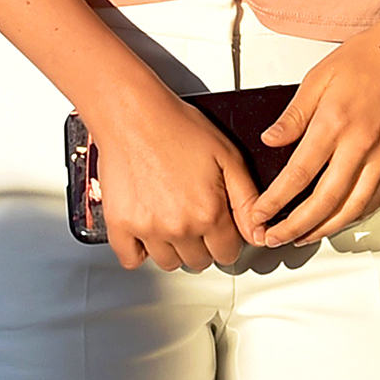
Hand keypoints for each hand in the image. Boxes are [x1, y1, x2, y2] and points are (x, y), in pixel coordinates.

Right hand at [81, 83, 257, 273]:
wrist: (135, 116)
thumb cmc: (179, 128)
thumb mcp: (228, 156)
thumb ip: (247, 199)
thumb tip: (259, 234)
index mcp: (208, 212)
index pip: (228, 254)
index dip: (228, 238)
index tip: (221, 224)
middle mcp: (178, 228)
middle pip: (199, 261)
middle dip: (203, 242)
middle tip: (195, 213)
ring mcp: (147, 230)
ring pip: (169, 263)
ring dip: (174, 247)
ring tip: (172, 216)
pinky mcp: (120, 226)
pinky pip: (132, 260)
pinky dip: (140, 249)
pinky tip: (148, 228)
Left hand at [246, 5, 379, 247]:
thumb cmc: (372, 55)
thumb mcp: (320, 75)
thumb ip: (295, 114)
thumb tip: (271, 140)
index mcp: (335, 122)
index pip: (298, 175)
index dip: (275, 201)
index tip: (259, 215)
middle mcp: (361, 144)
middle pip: (324, 202)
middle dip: (295, 226)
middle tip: (275, 238)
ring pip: (353, 207)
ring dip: (325, 229)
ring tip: (304, 236)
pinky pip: (378, 197)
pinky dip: (357, 215)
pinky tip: (342, 219)